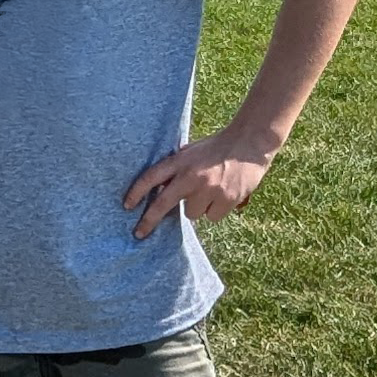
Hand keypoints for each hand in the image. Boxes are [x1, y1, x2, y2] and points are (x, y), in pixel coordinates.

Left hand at [123, 128, 274, 238]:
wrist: (250, 143)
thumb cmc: (218, 146)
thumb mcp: (192, 150)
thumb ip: (177, 166)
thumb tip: (159, 187)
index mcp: (180, 160)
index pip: (151, 177)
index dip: (136, 192)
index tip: (126, 206)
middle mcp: (191, 176)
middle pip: (163, 204)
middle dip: (149, 221)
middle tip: (139, 233)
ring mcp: (209, 189)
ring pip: (192, 214)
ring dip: (198, 207)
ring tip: (212, 190)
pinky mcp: (226, 199)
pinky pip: (212, 217)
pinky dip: (216, 210)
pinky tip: (224, 195)